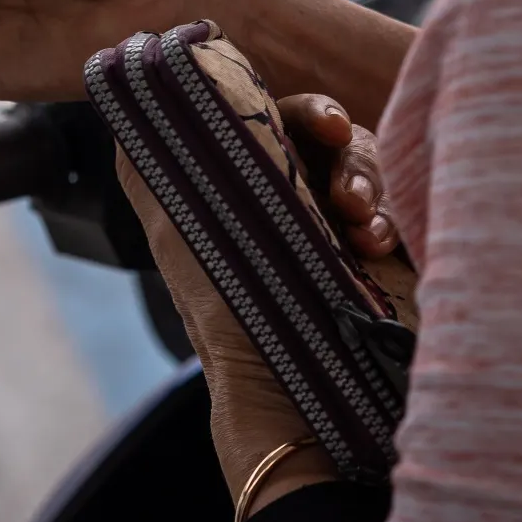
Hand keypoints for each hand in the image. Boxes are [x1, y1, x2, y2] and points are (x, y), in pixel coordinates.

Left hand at [129, 90, 411, 518]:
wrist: (291, 410)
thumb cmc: (228, 319)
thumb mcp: (177, 236)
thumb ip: (153, 172)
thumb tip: (127, 111)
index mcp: (240, 191)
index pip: (278, 123)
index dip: (305, 113)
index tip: (326, 122)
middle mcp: (288, 208)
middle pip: (330, 142)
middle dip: (345, 146)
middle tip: (346, 154)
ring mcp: (336, 237)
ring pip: (367, 175)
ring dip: (367, 181)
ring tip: (361, 219)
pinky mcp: (379, 270)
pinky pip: (394, 220)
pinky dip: (389, 221)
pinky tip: (378, 243)